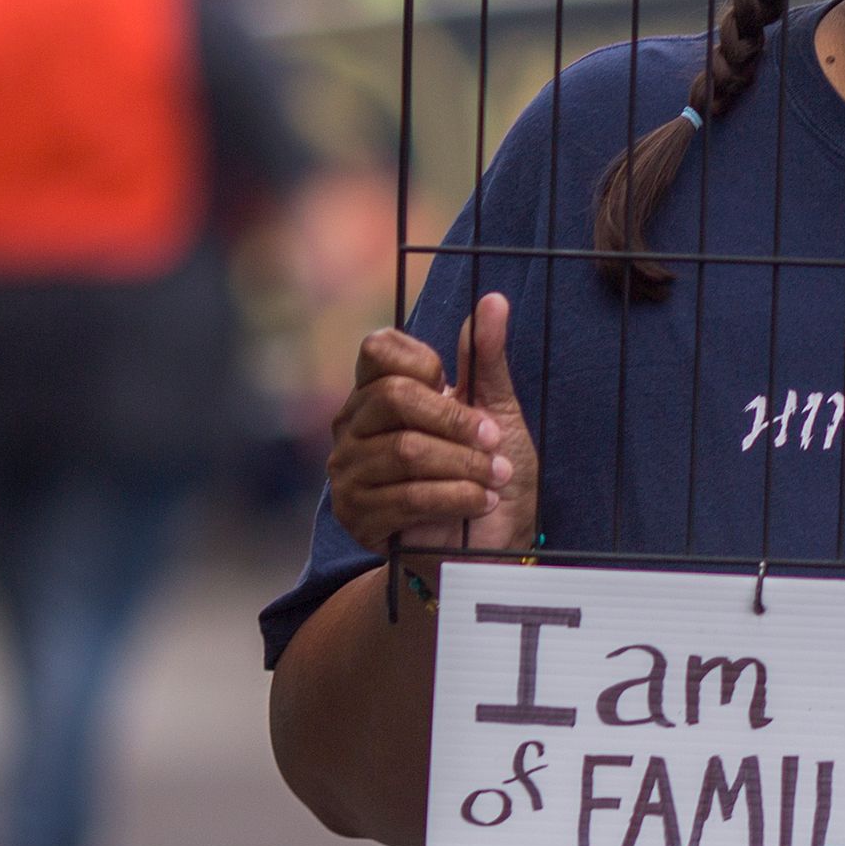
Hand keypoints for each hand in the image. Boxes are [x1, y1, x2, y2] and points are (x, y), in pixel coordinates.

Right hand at [324, 292, 539, 554]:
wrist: (486, 545)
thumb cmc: (489, 472)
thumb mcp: (496, 409)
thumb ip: (487, 358)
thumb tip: (494, 301)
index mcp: (378, 392)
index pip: (378, 348)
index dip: (425, 362)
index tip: (457, 387)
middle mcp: (352, 426)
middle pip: (394, 397)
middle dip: (456, 421)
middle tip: (494, 441)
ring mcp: (348, 471)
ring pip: (406, 451)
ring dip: (465, 465)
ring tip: (496, 478)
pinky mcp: (357, 515)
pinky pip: (407, 497)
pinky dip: (456, 497)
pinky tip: (480, 502)